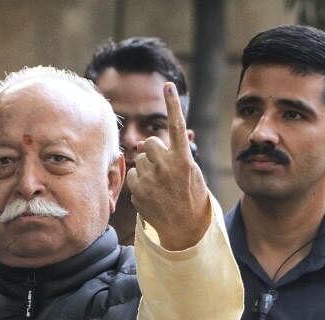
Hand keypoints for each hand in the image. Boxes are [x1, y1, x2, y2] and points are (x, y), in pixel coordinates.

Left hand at [126, 82, 210, 249]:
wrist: (184, 229)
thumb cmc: (189, 196)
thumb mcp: (192, 172)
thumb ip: (176, 153)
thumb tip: (154, 140)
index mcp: (183, 159)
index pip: (176, 126)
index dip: (172, 105)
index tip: (167, 85)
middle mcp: (166, 166)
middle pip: (149, 143)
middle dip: (153, 152)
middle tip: (162, 168)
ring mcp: (150, 179)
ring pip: (139, 160)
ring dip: (146, 168)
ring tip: (159, 185)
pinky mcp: (137, 191)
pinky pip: (132, 175)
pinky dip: (138, 182)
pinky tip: (150, 193)